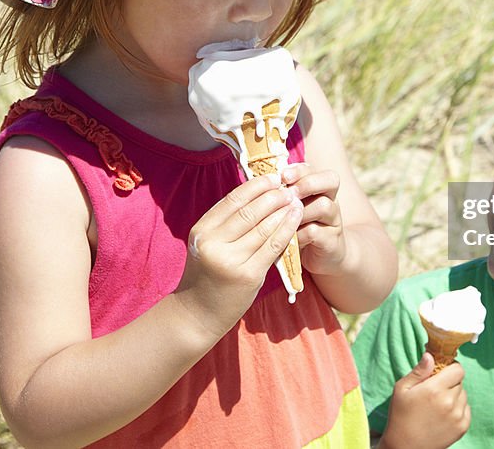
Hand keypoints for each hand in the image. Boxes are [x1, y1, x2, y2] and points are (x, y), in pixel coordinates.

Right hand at [177, 173, 302, 335]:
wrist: (197, 315)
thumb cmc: (206, 276)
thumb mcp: (206, 245)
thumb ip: (225, 223)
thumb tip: (254, 194)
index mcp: (202, 231)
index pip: (232, 200)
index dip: (255, 186)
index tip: (272, 177)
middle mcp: (214, 243)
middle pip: (249, 211)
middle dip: (272, 196)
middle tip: (288, 186)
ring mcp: (231, 260)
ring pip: (264, 227)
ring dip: (283, 210)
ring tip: (296, 199)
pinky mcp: (248, 275)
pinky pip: (273, 246)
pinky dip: (287, 229)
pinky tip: (296, 218)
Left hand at [281, 163, 346, 275]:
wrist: (319, 257)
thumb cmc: (298, 229)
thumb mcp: (289, 211)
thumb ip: (280, 197)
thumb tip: (257, 184)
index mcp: (318, 188)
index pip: (314, 169)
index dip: (298, 170)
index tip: (282, 175)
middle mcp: (330, 199)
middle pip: (330, 180)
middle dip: (307, 183)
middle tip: (289, 192)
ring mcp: (333, 220)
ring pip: (323, 205)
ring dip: (301, 210)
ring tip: (283, 217)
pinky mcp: (332, 240)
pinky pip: (316, 232)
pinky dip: (298, 234)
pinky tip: (286, 238)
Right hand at [378, 353, 469, 448]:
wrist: (406, 447)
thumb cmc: (401, 416)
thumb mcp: (402, 389)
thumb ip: (419, 371)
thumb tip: (431, 355)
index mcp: (435, 389)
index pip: (458, 369)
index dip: (450, 368)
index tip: (441, 372)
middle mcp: (450, 402)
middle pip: (459, 381)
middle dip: (449, 382)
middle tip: (435, 391)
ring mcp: (458, 416)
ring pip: (463, 395)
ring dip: (454, 395)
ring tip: (438, 404)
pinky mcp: (462, 427)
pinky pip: (466, 409)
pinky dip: (458, 408)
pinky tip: (444, 414)